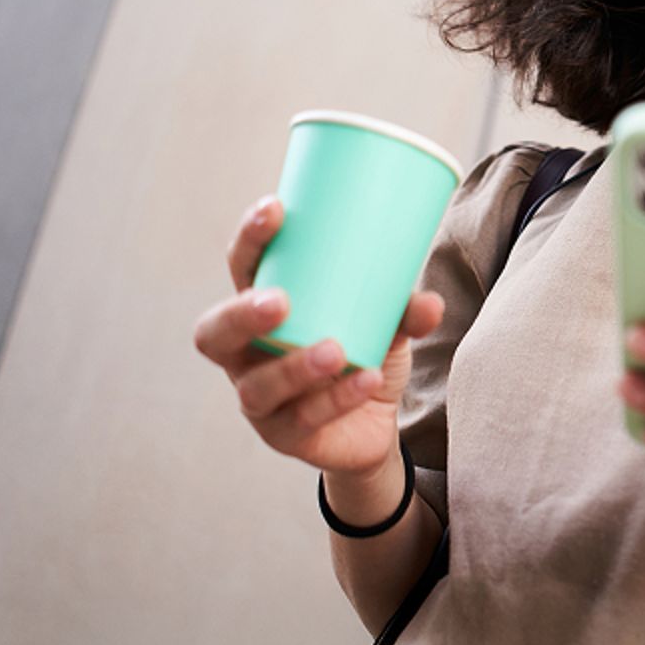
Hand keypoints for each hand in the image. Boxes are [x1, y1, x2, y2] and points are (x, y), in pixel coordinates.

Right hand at [193, 195, 444, 476]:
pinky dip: (337, 398)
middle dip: (241, 315)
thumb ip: (405, 310)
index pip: (241, 270)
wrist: (374, 424)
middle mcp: (247, 355)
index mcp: (262, 310)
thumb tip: (429, 302)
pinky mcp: (285, 436)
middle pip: (214, 334)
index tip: (275, 208)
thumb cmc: (364, 351)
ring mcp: (261, 400)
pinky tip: (365, 380)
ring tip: (335, 350)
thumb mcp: (386, 323)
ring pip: (257, 387)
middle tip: (280, 301)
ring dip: (294, 367)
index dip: (249, 241)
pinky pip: (303, 419)